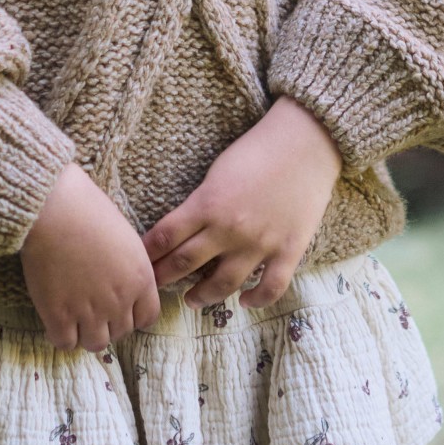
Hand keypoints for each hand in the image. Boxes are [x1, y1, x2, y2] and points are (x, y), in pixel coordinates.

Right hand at [20, 163, 162, 352]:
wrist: (53, 208)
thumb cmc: (88, 210)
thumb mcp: (126, 237)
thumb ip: (131, 267)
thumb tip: (124, 282)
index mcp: (141, 279)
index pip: (147, 317)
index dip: (133, 314)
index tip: (119, 307)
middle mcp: (119, 300)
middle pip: (121, 332)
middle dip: (108, 323)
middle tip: (92, 308)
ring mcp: (89, 311)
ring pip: (95, 343)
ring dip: (86, 332)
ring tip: (74, 316)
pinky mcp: (58, 315)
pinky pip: (65, 342)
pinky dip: (61, 334)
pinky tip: (56, 316)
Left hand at [142, 96, 342, 309]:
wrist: (306, 144)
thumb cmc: (258, 149)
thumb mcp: (217, 171)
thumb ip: (202, 203)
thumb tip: (185, 227)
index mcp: (207, 204)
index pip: (165, 237)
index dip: (147, 255)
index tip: (137, 263)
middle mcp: (229, 229)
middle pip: (185, 263)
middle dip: (163, 278)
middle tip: (152, 287)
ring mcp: (260, 244)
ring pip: (222, 284)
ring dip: (202, 295)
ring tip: (191, 300)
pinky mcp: (288, 251)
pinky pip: (269, 287)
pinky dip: (256, 299)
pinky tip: (244, 300)